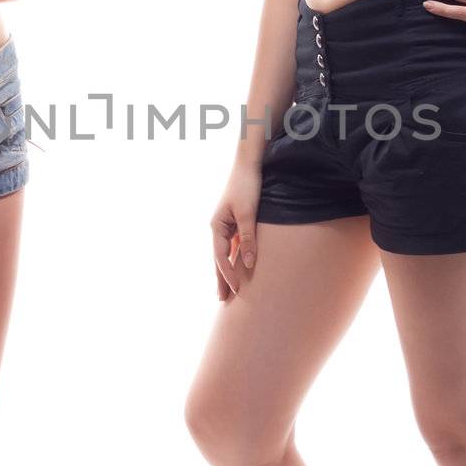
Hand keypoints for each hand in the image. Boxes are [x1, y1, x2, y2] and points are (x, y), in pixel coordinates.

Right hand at [210, 160, 262, 300]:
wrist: (248, 165)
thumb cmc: (246, 187)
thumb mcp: (248, 214)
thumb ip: (248, 238)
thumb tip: (248, 263)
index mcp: (216, 226)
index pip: (220, 257)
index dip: (227, 275)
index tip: (235, 291)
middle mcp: (218, 228)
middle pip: (219, 259)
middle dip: (221, 279)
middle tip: (223, 301)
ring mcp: (226, 225)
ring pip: (225, 253)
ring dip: (227, 271)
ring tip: (229, 290)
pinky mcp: (235, 221)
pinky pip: (234, 245)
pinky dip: (235, 258)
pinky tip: (240, 268)